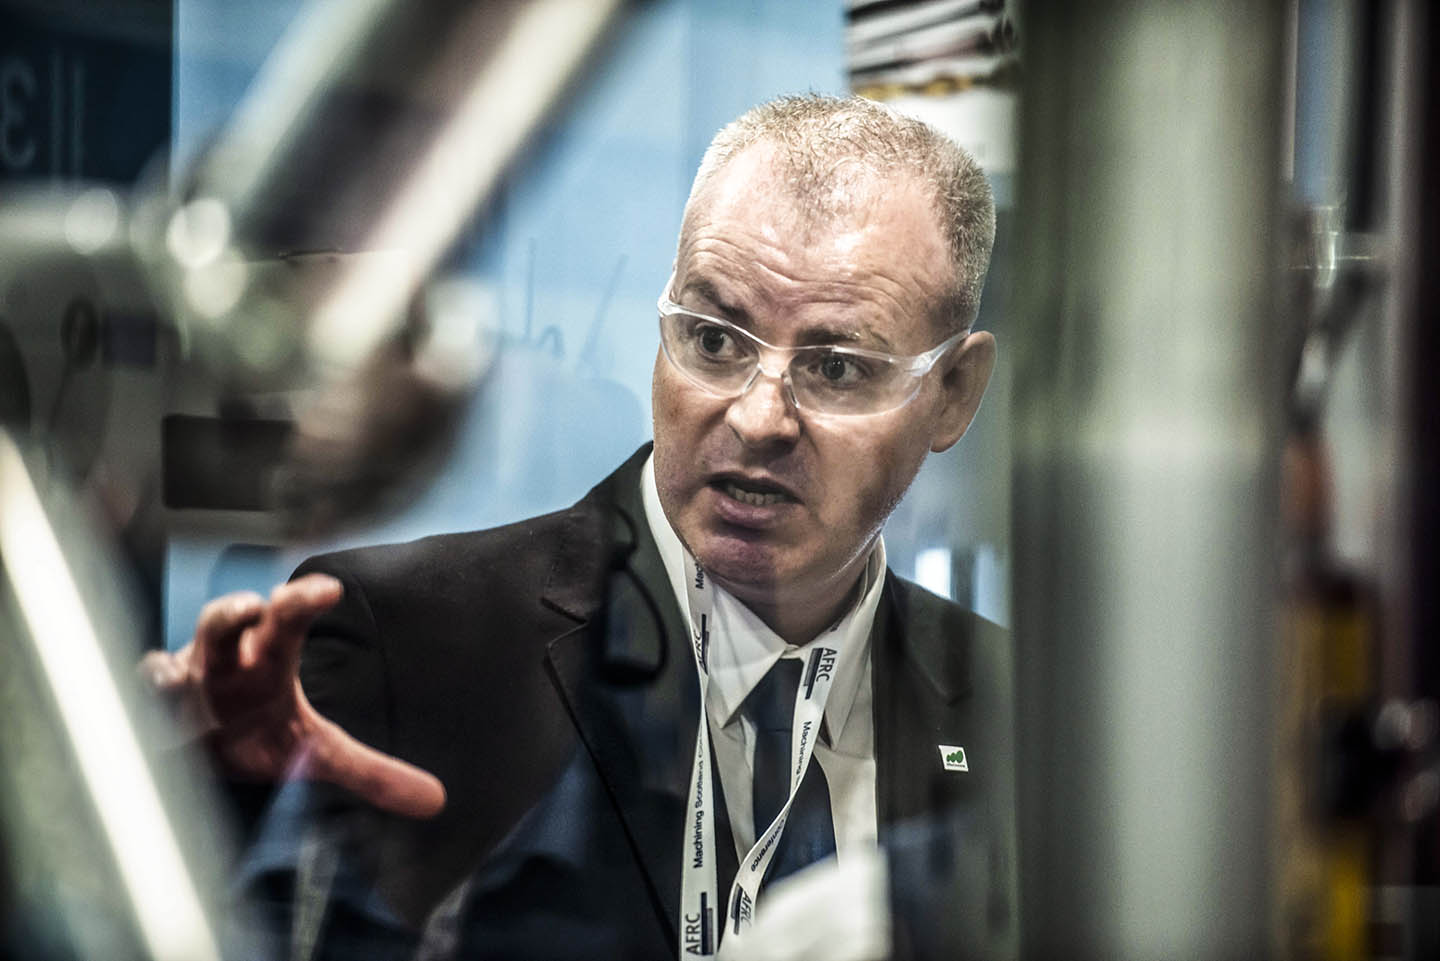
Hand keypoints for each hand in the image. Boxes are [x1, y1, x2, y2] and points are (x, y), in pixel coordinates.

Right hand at [140, 573, 445, 818]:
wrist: (193, 750)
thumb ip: (374, 773)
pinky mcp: (143, 717)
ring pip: (169, 662)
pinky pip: (135, 705)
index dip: (304, 601)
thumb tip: (436, 801)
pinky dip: (139, 705)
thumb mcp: (317, 752)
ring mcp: (177, 689)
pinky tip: (146, 705)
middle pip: (225, 623)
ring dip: (172, 668)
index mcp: (267, 661)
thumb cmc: (255, 733)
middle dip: (235, 614)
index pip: (288, 620)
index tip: (331, 589)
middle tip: (254, 606)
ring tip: (180, 672)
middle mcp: (222, 663)